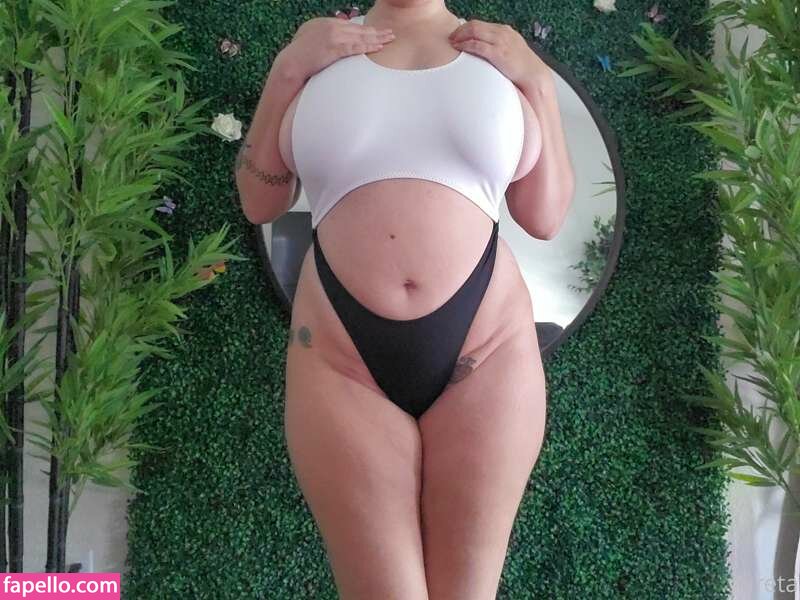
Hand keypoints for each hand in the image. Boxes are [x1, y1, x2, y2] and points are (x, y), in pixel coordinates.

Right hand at [281, 17, 395, 80]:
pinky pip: (356, 46)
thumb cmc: (299, 57)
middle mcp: (332, 26)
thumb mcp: (310, 40)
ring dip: (377, 38)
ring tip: (390, 39)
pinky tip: (379, 47)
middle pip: (359, 29)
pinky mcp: (334, 47)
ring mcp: (333, 36)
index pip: (351, 26)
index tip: (376, 31)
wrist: (290, 64)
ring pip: (360, 36)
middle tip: (390, 33)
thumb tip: (332, 44)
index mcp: (326, 23)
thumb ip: (323, 38)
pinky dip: (368, 46)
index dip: (365, 29)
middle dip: (376, 31)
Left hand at [448, 19, 551, 87]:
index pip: (481, 24)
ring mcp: (500, 42)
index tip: (457, 34)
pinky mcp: (498, 53)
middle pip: (475, 25)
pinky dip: (466, 45)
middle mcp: (502, 32)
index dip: (466, 28)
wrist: (534, 76)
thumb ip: (498, 49)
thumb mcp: (510, 52)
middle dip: (460, 30)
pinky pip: (477, 45)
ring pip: (474, 32)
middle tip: (451, 37)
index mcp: (505, 31)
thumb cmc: (522, 68)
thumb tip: (485, 53)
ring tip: (452, 42)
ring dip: (461, 36)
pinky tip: (459, 48)